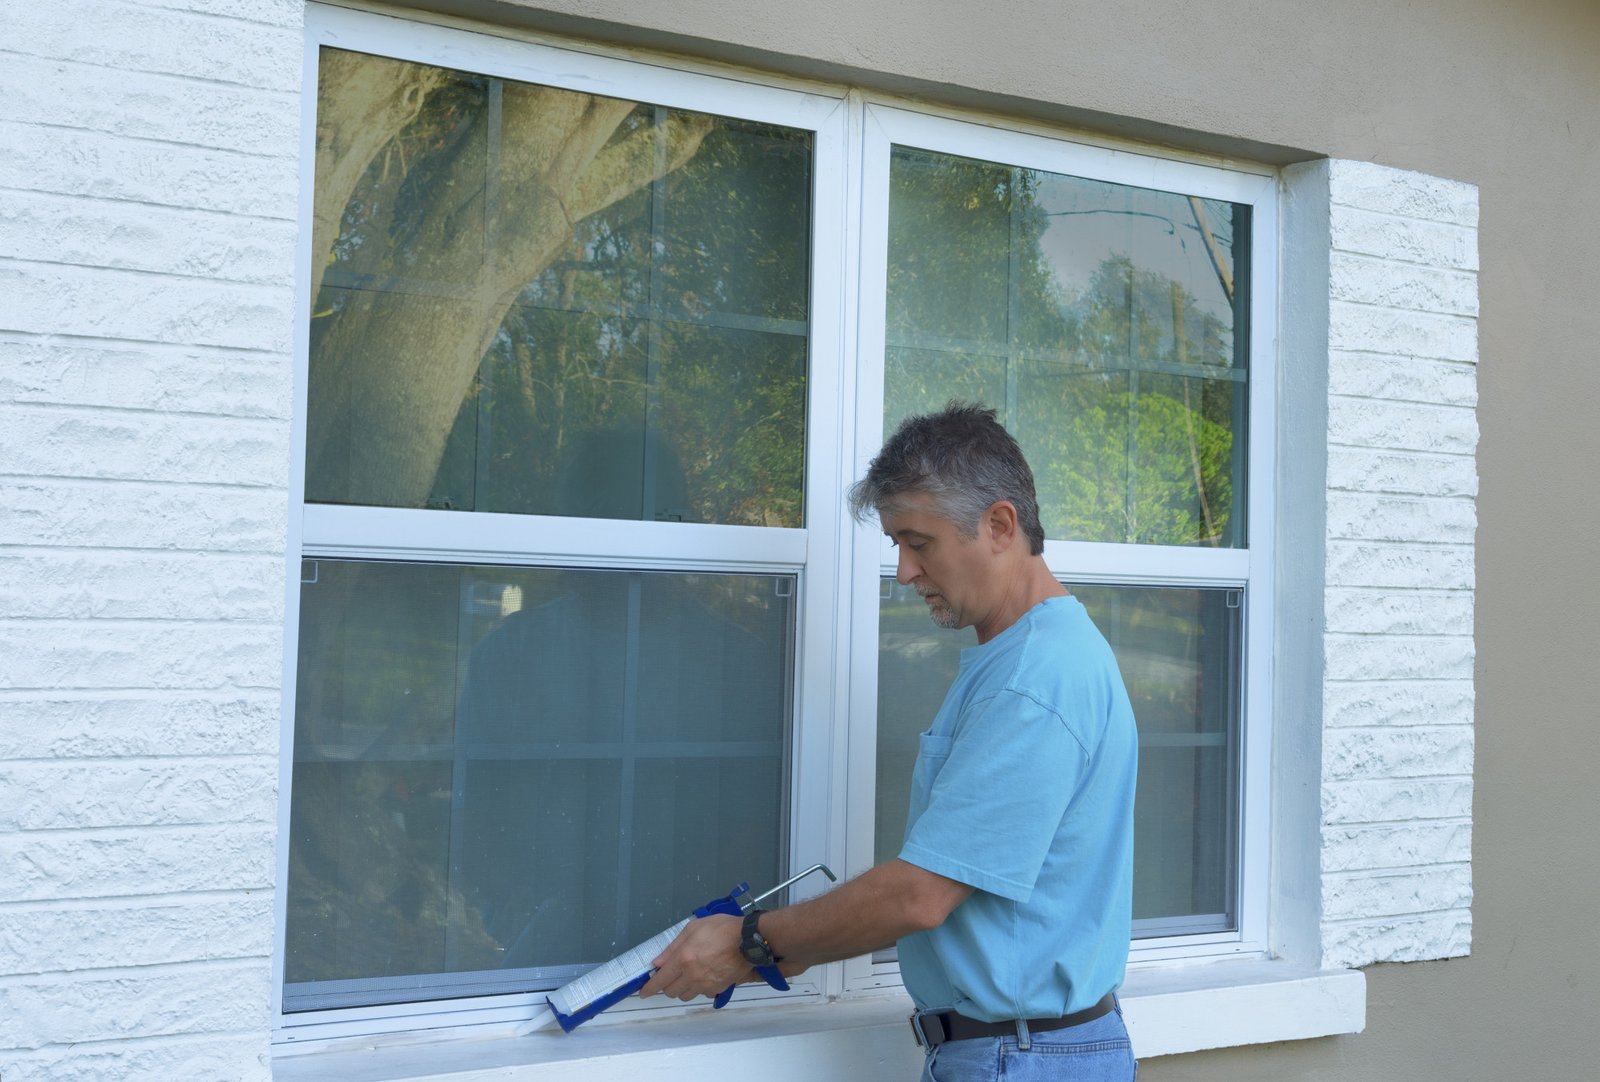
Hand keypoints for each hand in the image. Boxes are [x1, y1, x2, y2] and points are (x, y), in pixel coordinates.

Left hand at [638, 913, 753, 1001]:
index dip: (649, 988)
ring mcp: (706, 985)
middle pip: (671, 991)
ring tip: (687, 976)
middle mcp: (692, 976)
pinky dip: (698, 988)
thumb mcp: (693, 928)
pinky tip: (703, 976)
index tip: (643, 993)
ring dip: (682, 989)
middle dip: (666, 986)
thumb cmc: (721, 928)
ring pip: (686, 996)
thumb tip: (658, 962)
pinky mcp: (718, 989)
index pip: (660, 980)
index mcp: (684, 959)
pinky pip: (702, 994)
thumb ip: (673, 947)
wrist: (749, 940)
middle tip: (670, 976)